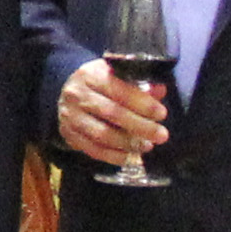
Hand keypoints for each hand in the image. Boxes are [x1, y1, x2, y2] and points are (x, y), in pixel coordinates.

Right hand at [54, 56, 170, 167]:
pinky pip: (93, 150)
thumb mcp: (115, 76)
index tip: (161, 113)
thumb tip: (159, 91)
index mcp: (91, 75)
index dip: (142, 103)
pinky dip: (114, 156)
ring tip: (147, 146)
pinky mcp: (69, 135)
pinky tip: (130, 157)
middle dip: (140, 126)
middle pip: (112, 113)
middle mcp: (77, 94)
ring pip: (102, 134)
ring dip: (128, 143)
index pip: (119, 89)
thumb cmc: (99, 84)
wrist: (69, 94)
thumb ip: (138, 83)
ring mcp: (70, 116)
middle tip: (161, 135)